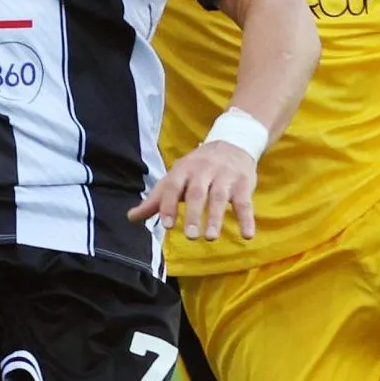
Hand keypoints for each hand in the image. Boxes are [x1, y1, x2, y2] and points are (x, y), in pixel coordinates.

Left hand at [130, 140, 258, 240]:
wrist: (233, 143)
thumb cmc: (198, 167)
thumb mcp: (176, 178)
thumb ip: (156, 199)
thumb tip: (131, 217)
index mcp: (183, 170)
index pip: (173, 187)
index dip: (169, 205)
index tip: (168, 225)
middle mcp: (203, 171)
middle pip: (197, 192)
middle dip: (194, 214)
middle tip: (191, 237)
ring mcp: (224, 176)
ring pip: (219, 197)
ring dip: (215, 218)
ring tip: (210, 237)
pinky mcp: (243, 183)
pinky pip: (245, 202)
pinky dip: (247, 219)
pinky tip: (247, 235)